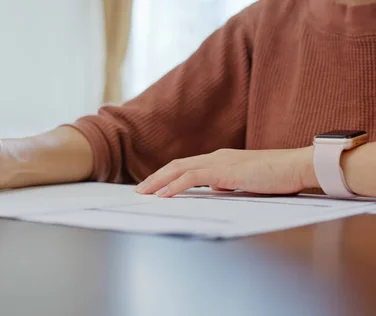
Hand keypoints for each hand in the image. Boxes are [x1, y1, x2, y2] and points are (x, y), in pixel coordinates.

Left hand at [135, 147, 317, 196]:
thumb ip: (228, 183)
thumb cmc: (277, 176)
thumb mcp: (246, 182)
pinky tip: (164, 195)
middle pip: (177, 165)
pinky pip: (193, 177)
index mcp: (220, 160)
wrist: (297, 167)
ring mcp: (220, 162)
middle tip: (139, 191)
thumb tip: (216, 190)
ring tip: (144, 193)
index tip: (152, 187)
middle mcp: (216, 157)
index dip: (167, 176)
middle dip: (155, 178)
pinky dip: (175, 186)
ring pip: (180, 169)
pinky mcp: (226, 170)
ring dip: (159, 182)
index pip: (186, 167)